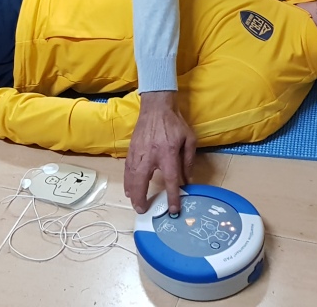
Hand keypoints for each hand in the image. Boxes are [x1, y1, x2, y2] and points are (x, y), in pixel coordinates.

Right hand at [125, 91, 196, 213]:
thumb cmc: (174, 123)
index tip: (173, 210)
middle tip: (143, 210)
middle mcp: (151, 155)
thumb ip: (188, 161)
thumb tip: (188, 180)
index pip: (171, 180)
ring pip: (132, 176)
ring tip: (134, 202)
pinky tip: (128, 187)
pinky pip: (127, 168)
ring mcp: (139, 152)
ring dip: (132, 191)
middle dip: (142, 198)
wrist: (156, 106)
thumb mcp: (189, 140)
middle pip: (143, 181)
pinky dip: (127, 179)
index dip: (172, 196)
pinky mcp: (132, 148)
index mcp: (168, 153)